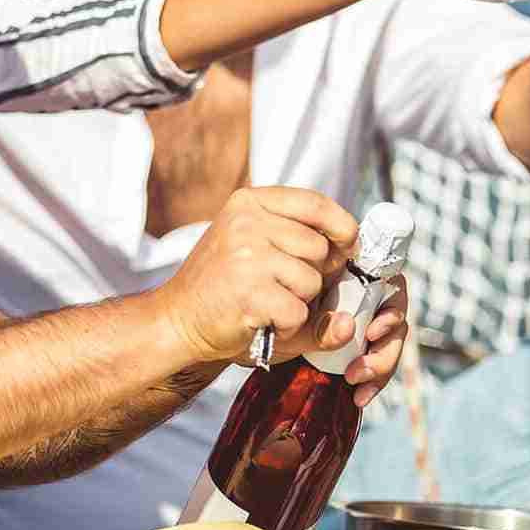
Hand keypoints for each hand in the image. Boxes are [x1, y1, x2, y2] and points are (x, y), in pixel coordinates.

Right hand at [155, 187, 357, 364]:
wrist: (177, 319)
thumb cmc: (224, 287)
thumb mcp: (257, 252)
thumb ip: (304, 253)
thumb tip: (352, 287)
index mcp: (249, 202)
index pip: (314, 203)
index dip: (341, 226)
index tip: (349, 244)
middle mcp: (246, 221)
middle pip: (319, 248)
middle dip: (313, 275)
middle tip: (280, 287)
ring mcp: (246, 254)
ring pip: (311, 281)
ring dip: (299, 302)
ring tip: (266, 302)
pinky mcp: (249, 291)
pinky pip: (298, 312)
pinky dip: (288, 326)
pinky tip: (261, 320)